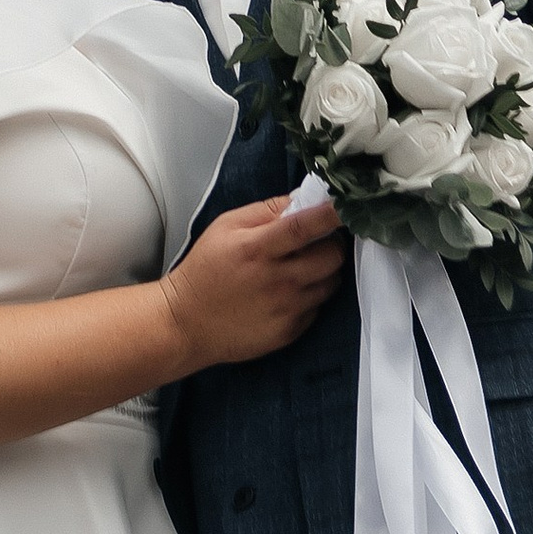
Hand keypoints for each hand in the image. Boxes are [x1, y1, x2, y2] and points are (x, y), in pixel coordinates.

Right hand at [158, 193, 344, 372]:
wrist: (186, 323)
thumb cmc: (205, 270)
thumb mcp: (225, 227)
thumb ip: (265, 211)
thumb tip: (301, 201)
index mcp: (258, 249)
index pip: (304, 226)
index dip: (330, 214)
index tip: (346, 206)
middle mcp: (277, 281)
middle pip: (331, 257)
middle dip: (333, 243)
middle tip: (320, 240)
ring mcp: (286, 310)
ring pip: (331, 283)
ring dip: (326, 270)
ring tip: (304, 266)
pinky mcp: (289, 332)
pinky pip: (318, 307)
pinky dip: (312, 295)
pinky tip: (290, 292)